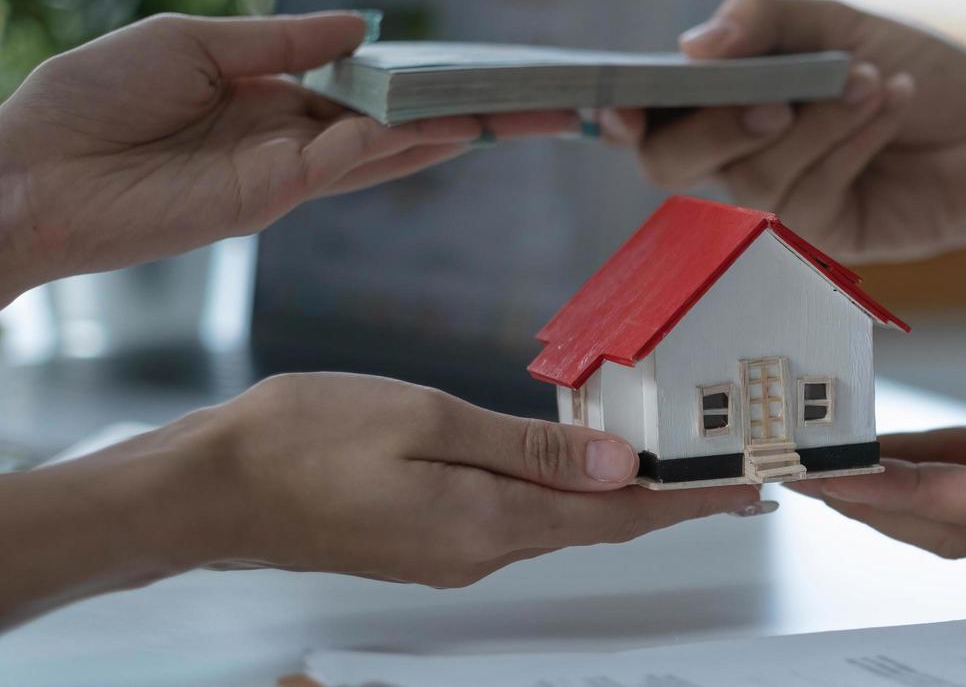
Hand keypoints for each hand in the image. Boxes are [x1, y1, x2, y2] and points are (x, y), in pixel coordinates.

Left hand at [0, 13, 576, 297]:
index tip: (473, 72)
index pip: (360, 89)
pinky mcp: (269, 197)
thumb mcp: (191, 43)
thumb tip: (360, 28)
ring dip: (451, 133)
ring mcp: (283, 173)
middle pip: (393, 125)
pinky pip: (348, 164)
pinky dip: (398, 145)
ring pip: (387, 149)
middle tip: (533, 105)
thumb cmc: (88, 100)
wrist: (29, 173)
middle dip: (462, 116)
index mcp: (263, 97)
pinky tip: (446, 130)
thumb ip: (280, 40)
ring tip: (515, 118)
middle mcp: (284, 138)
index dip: (416, 80)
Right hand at [0, 373, 762, 626]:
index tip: (747, 492)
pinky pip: (517, 514)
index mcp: (488, 524)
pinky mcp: (428, 537)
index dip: (687, 502)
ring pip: (559, 520)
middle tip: (730, 480)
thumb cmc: (302, 443)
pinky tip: (581, 468)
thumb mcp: (427, 424)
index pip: (617, 517)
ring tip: (675, 470)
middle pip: (597, 524)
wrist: (209, 487)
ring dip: (619, 497)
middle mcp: (480, 550)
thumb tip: (619, 466)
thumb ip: (530, 448)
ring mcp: (452, 549)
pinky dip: (564, 491)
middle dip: (668, 501)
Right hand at [601, 0, 965, 260]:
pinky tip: (890, 102)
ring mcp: (779, 199)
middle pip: (672, 163)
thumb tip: (692, 48)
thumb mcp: (836, 23)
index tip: (623, 102)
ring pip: (753, 175)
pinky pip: (810, 196)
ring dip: (816, 120)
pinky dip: (851, 140)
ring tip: (870, 78)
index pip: (648, 115)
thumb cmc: (909, 66)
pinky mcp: (824, 235)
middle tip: (777, 97)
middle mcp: (739, 153)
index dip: (619, 113)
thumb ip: (761, 21)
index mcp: (725, 98)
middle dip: (717, 126)